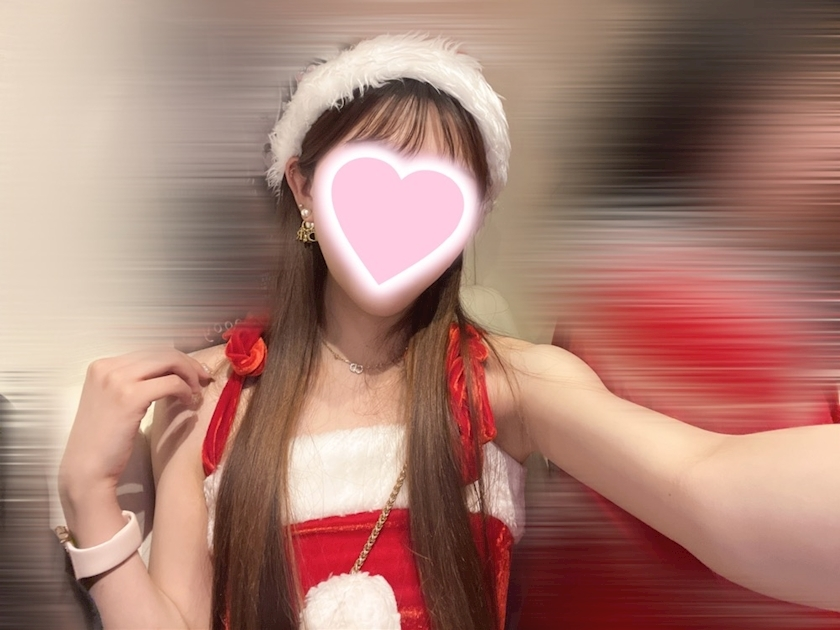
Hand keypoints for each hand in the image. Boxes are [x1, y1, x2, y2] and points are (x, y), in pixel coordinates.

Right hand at [59, 349, 211, 499]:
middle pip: (161, 352)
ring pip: (169, 362)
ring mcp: (117, 380)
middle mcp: (107, 367)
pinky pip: (171, 383)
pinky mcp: (130, 397)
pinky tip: (188, 403)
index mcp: (101, 365)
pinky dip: (185, 390)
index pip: (149, 351)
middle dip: (188, 364)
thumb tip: (167, 370)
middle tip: (203, 379)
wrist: (86, 468)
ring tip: (196, 392)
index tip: (192, 372)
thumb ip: (134, 382)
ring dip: (189, 375)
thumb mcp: (113, 399)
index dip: (176, 359)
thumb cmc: (103, 439)